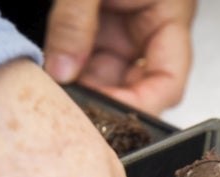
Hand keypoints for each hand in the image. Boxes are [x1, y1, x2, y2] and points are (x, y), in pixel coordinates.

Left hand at [43, 0, 195, 115]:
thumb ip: (75, 21)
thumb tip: (62, 70)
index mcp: (170, 13)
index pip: (168, 83)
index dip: (140, 109)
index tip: (107, 119)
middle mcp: (148, 27)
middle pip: (135, 87)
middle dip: (104, 102)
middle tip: (71, 110)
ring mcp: (122, 27)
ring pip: (106, 78)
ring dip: (81, 89)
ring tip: (56, 92)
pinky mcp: (97, 23)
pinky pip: (85, 59)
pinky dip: (67, 71)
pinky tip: (50, 76)